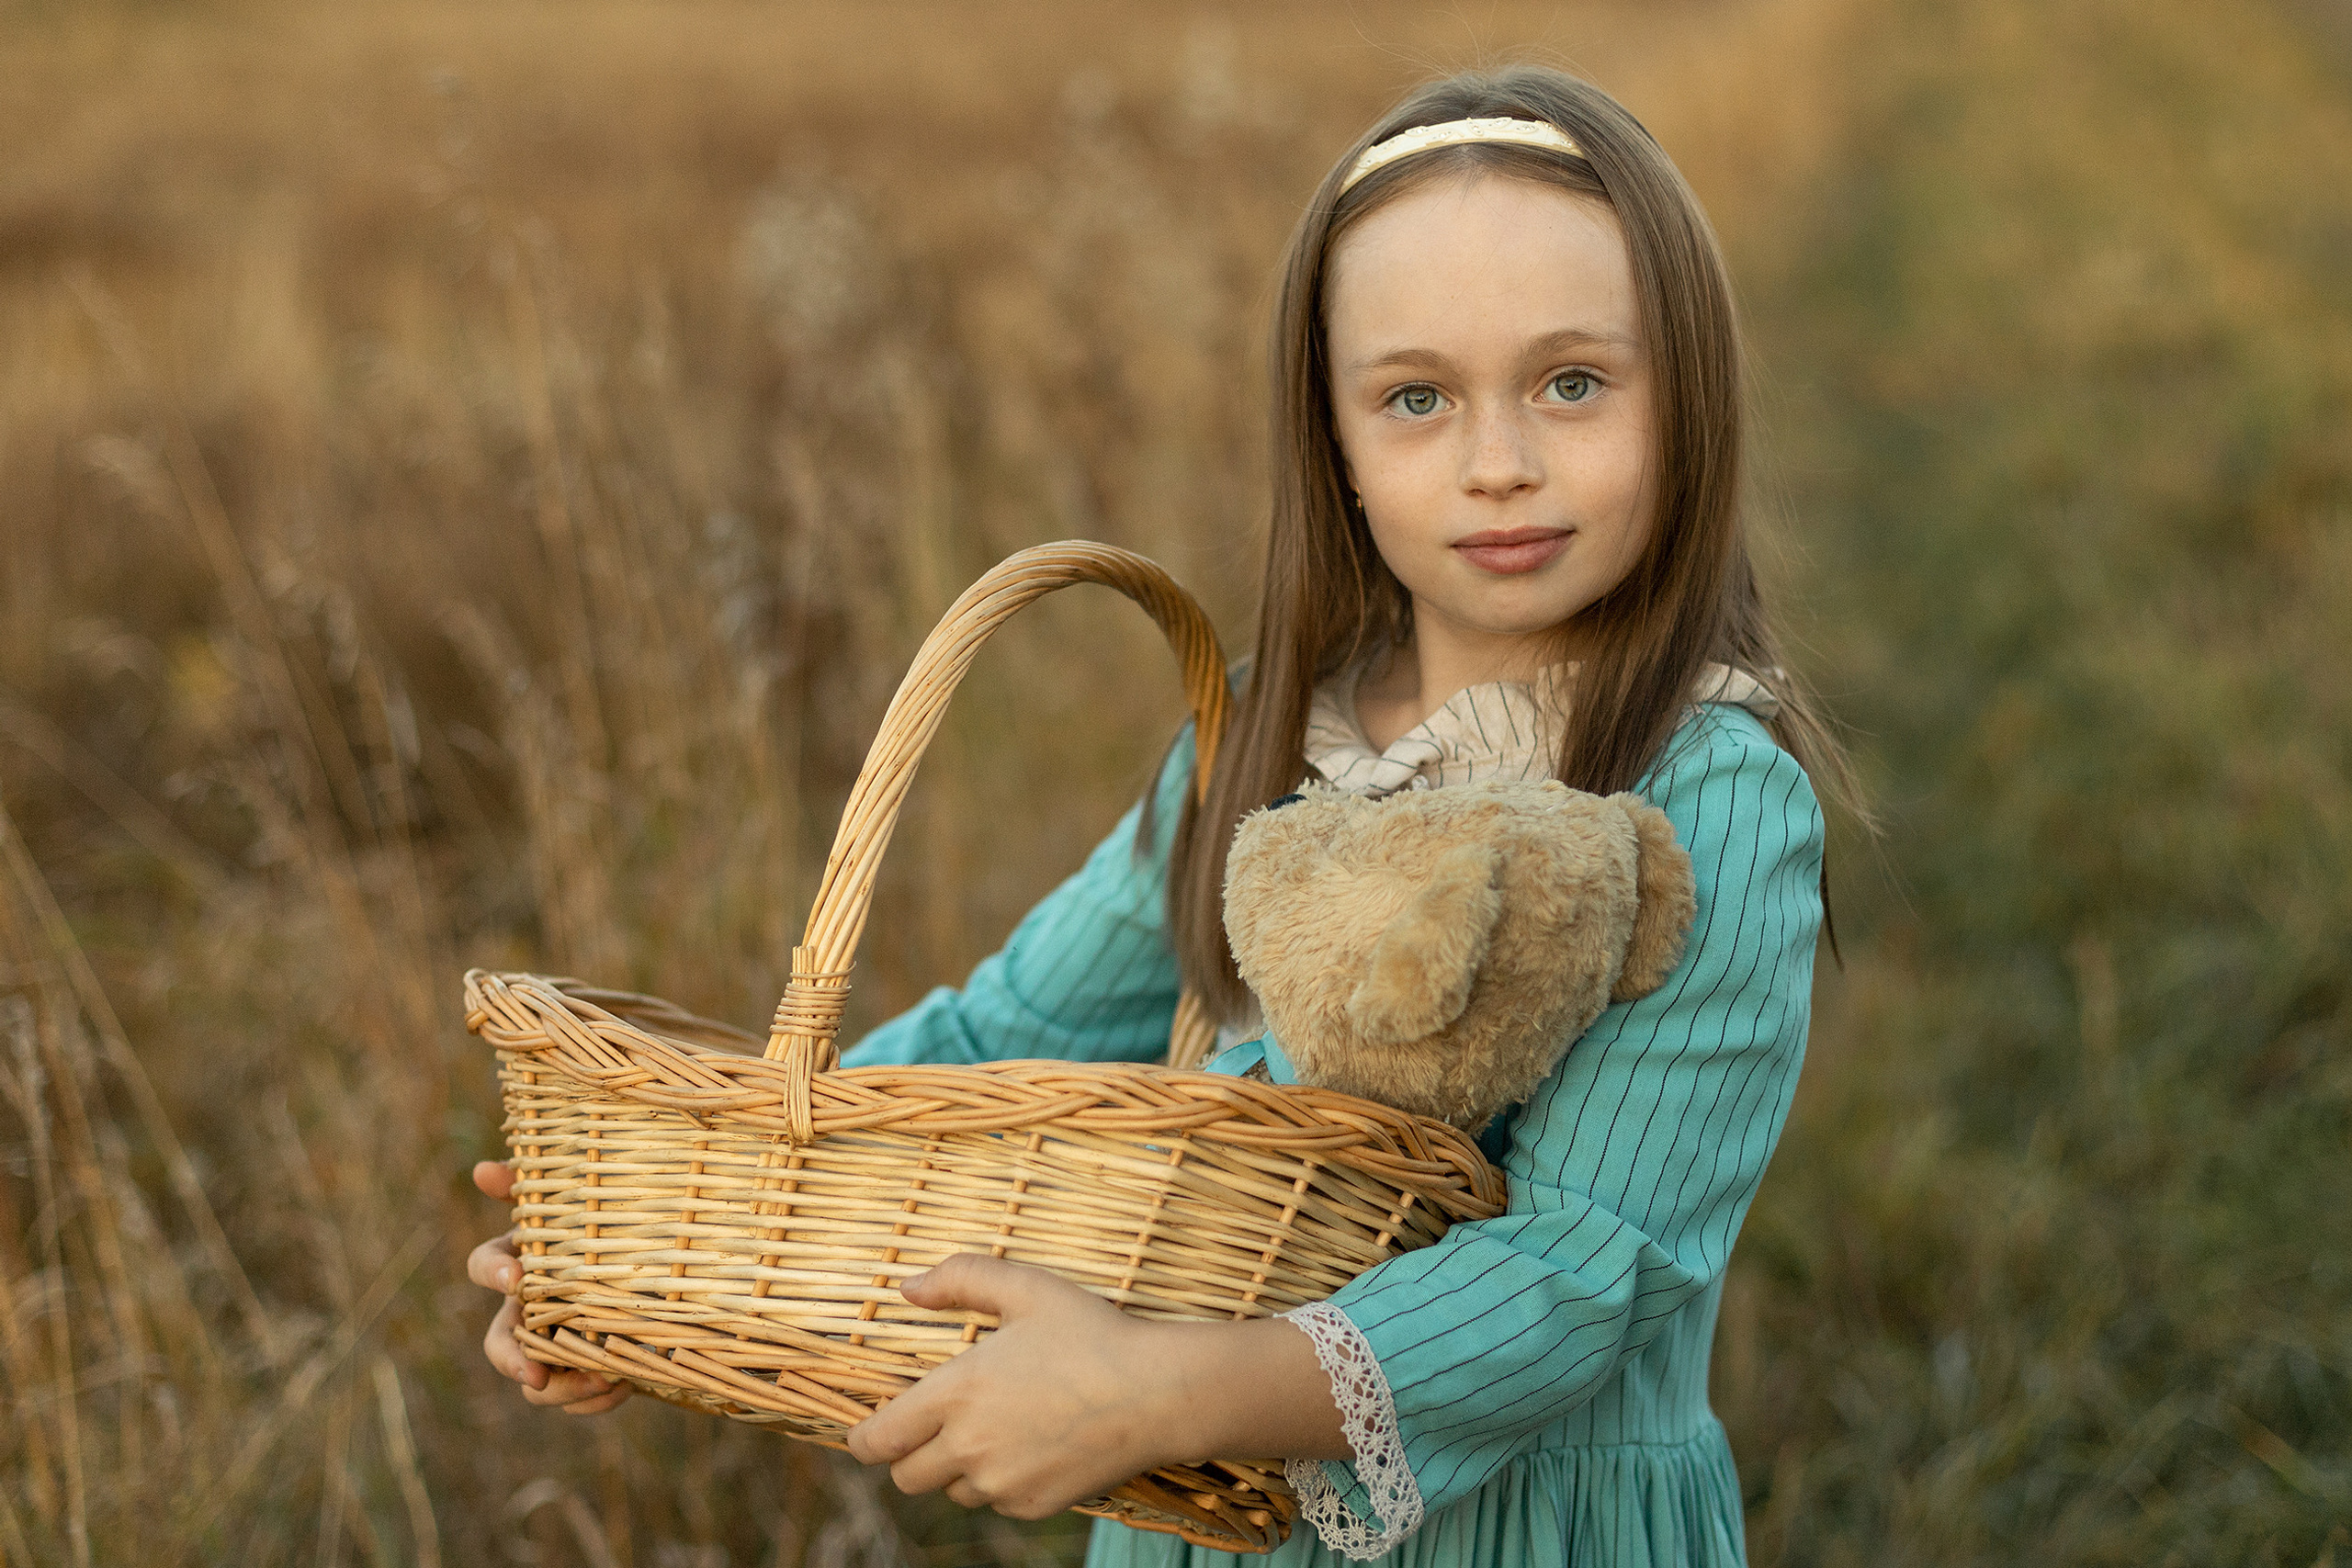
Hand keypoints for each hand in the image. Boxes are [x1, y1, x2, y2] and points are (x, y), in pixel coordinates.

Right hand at [468, 1159, 630, 1415]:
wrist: (657, 1269)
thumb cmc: (605, 1225)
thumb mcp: (579, 1204)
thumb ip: (536, 1186)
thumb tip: (484, 1170)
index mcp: (523, 1262)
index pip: (485, 1265)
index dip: (493, 1273)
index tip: (517, 1280)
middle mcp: (528, 1308)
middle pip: (499, 1341)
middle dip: (512, 1361)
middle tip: (536, 1375)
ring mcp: (554, 1343)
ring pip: (536, 1380)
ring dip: (563, 1387)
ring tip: (602, 1379)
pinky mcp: (584, 1369)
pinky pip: (576, 1396)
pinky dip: (596, 1398)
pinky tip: (623, 1386)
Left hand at [844, 1255, 1194, 1517]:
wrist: (1157, 1394)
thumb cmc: (1091, 1333)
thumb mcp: (1026, 1289)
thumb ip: (959, 1278)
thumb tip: (905, 1287)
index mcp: (956, 1394)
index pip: (878, 1440)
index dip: (862, 1439)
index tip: (867, 1432)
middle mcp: (969, 1447)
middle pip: (906, 1477)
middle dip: (910, 1456)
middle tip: (935, 1429)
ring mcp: (1001, 1482)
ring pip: (953, 1492)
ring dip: (959, 1469)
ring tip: (997, 1430)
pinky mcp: (1032, 1505)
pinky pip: (997, 1502)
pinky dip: (1002, 1481)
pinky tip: (1034, 1446)